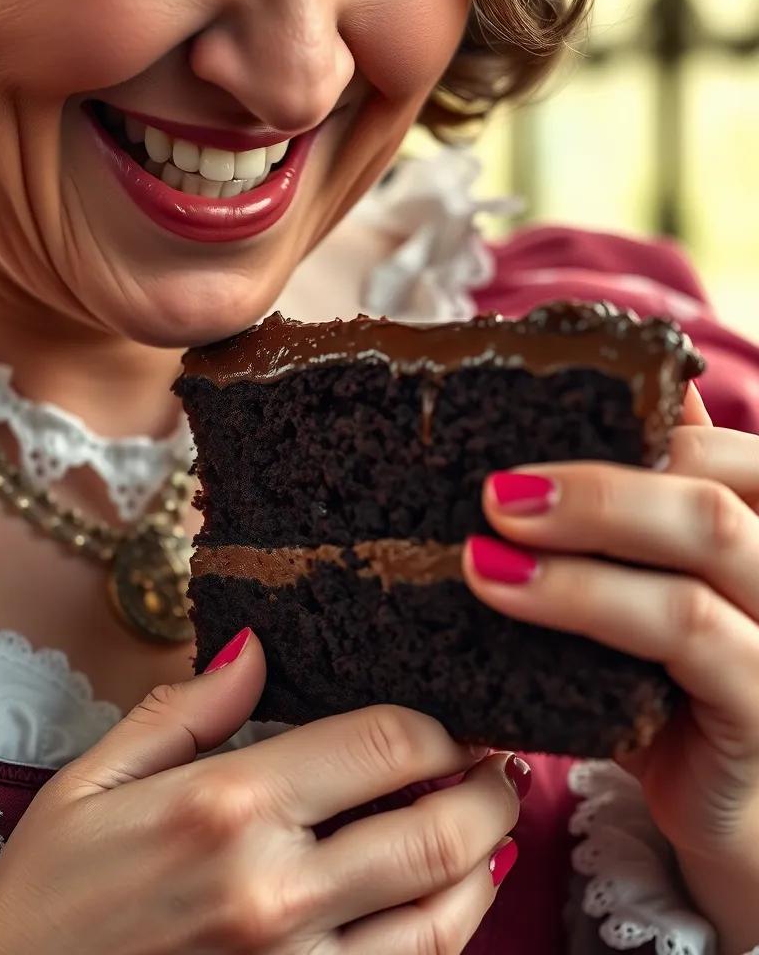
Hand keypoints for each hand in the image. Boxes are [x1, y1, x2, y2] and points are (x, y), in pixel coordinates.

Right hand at [0, 631, 524, 954]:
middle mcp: (276, 890)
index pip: (382, 744)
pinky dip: (449, 935)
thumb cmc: (47, 899)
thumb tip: (259, 648)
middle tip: (498, 766)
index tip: (451, 719)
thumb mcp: (91, 782)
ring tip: (490, 829)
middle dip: (489, 790)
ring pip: (444, 917)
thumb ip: (184, 711)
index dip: (439, 725)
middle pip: (436, 829)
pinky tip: (447, 905)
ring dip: (485, 863)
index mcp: (226, 806)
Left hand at [465, 386, 758, 950]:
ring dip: (580, 547)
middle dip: (596, 486)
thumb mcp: (654, 585)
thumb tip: (582, 409)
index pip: (717, 450)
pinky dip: (589, 606)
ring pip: (703, 549)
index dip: (631, 431)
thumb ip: (637, 511)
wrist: (728, 801)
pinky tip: (509, 596)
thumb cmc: (676, 681)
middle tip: (496, 492)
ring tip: (484, 551)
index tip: (527, 443)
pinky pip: (687, 637)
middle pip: (710, 495)